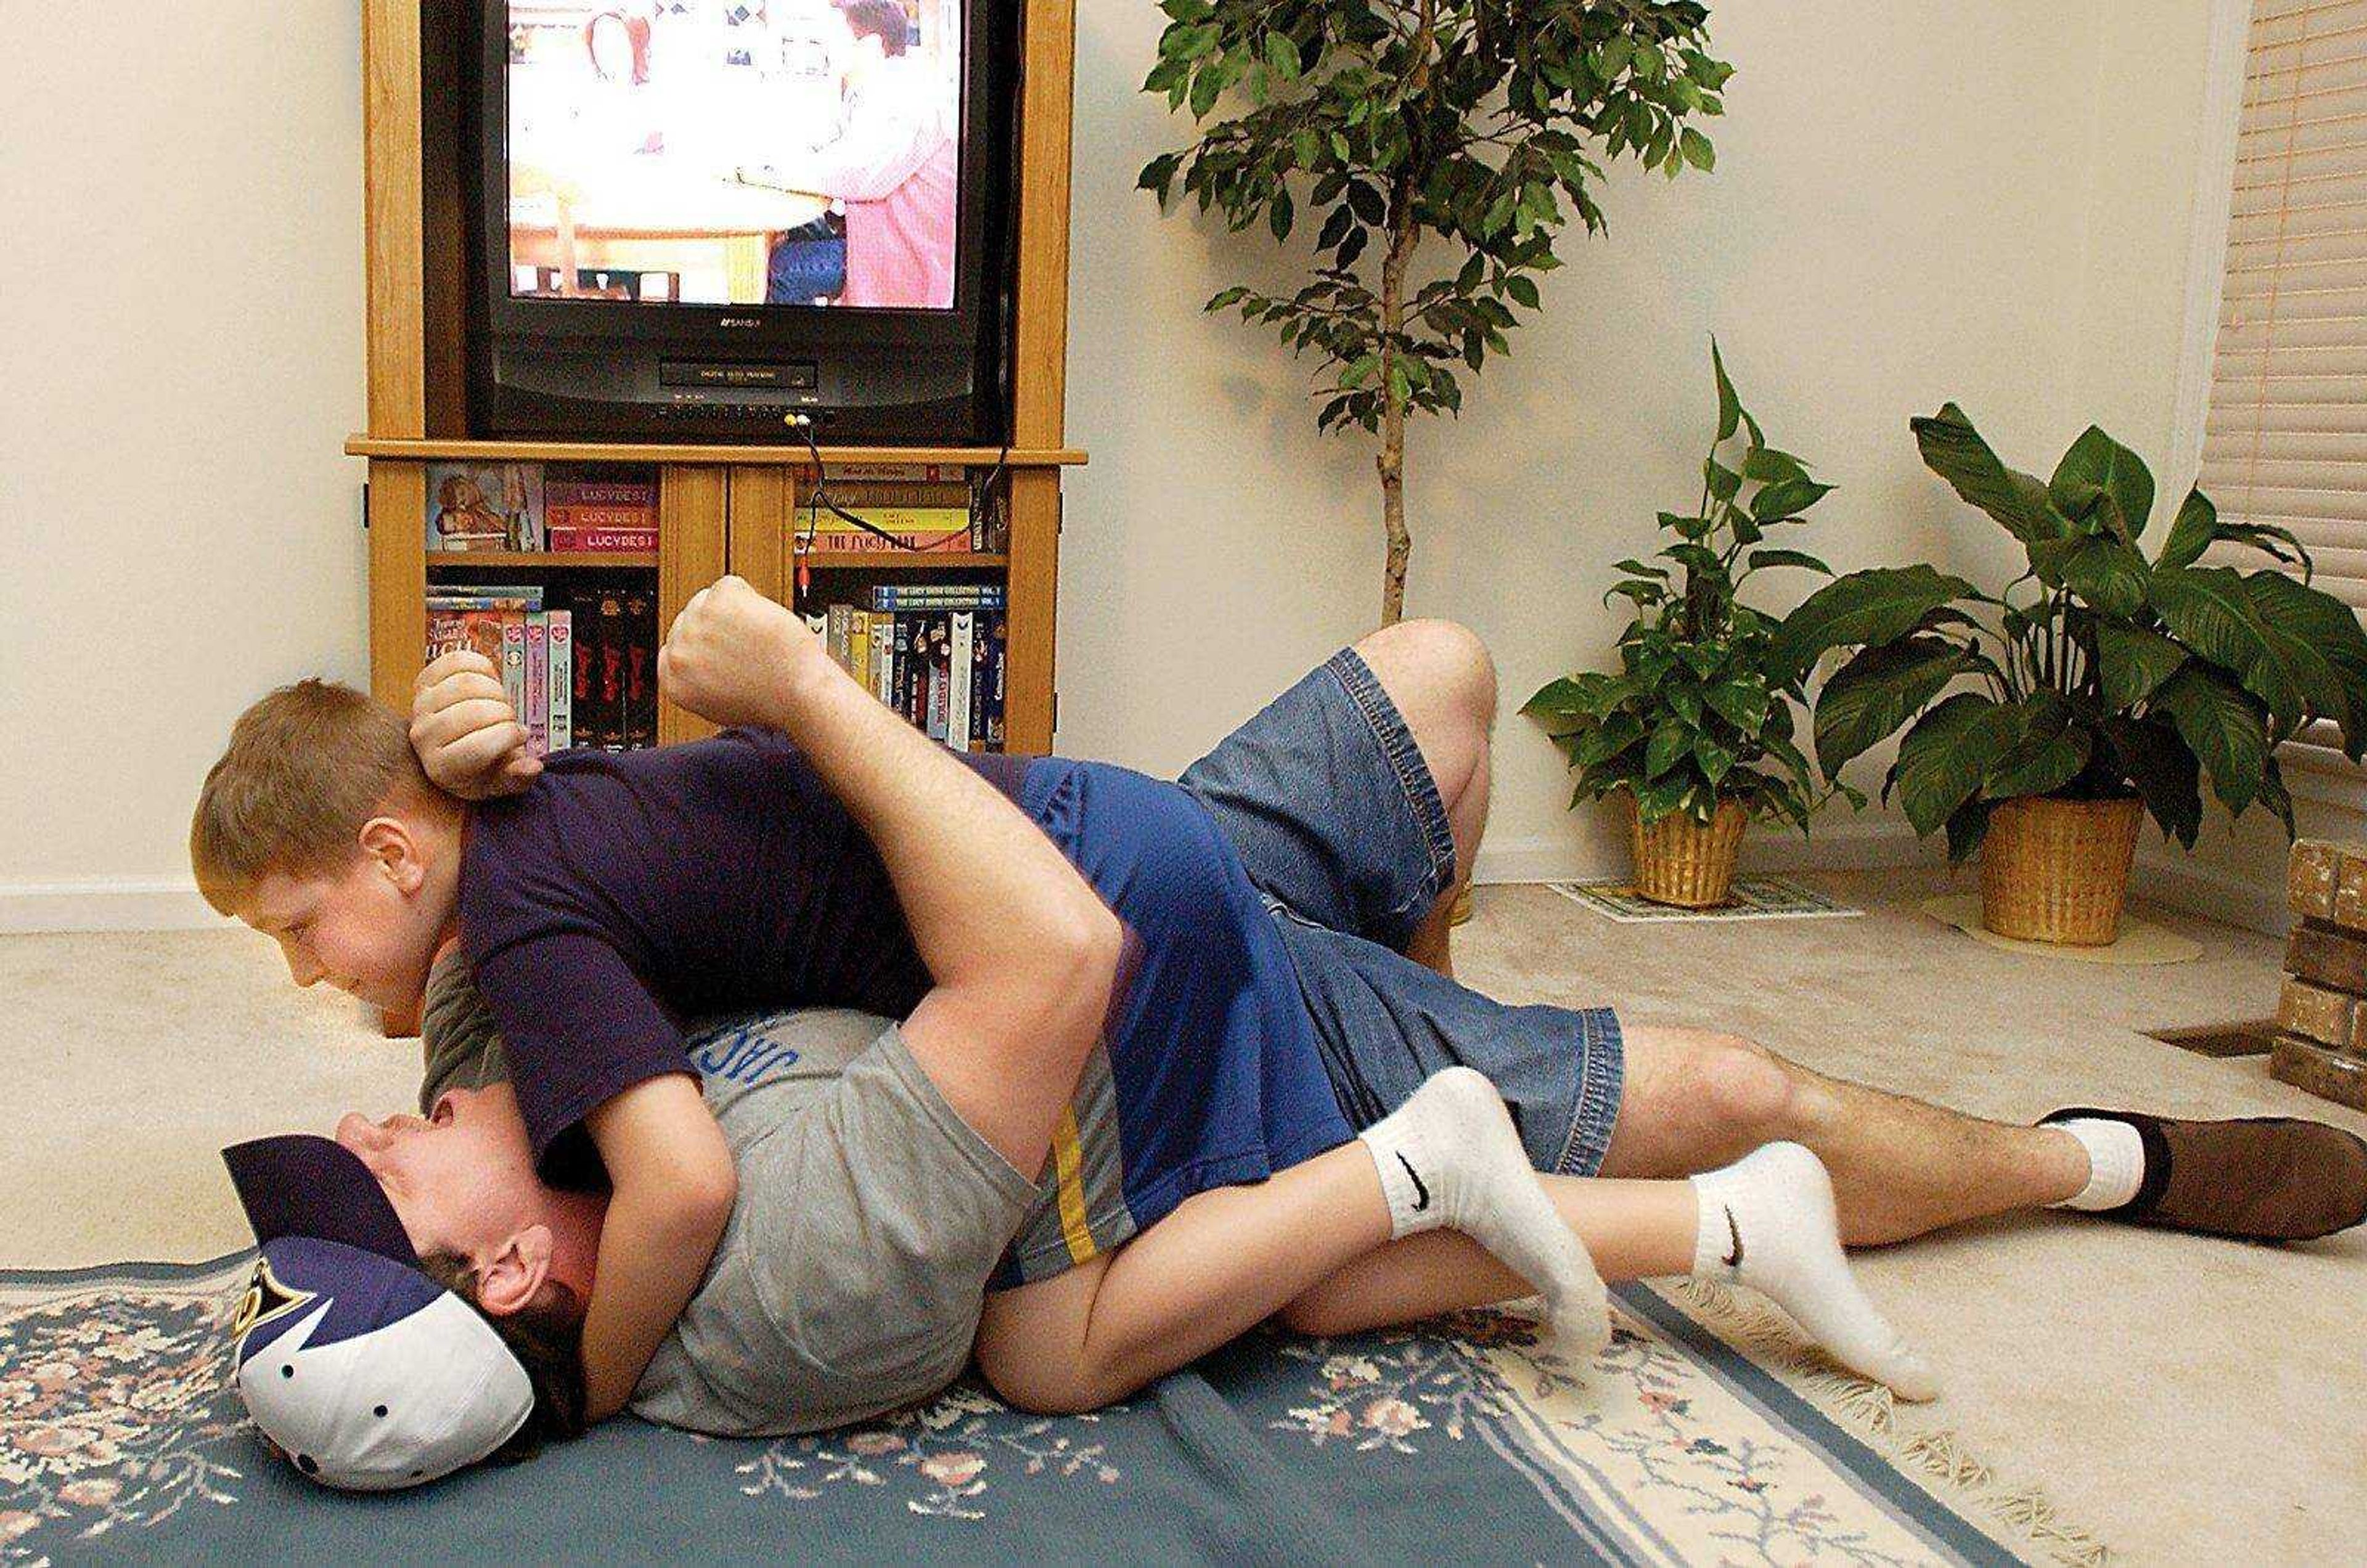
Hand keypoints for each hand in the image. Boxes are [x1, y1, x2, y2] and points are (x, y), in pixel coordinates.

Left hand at [411, 650, 541, 799]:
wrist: (448, 748)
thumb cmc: (478, 768)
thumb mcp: (501, 783)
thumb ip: (518, 777)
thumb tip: (533, 766)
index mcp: (443, 768)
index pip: (479, 747)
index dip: (509, 736)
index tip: (522, 735)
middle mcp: (424, 737)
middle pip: (473, 712)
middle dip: (504, 712)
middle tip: (510, 719)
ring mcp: (421, 706)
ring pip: (466, 683)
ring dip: (495, 689)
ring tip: (499, 702)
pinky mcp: (424, 680)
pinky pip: (456, 661)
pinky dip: (481, 666)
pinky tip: (489, 681)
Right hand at [658, 576, 824, 729]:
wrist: (798, 692)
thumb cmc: (773, 701)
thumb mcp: (718, 704)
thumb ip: (698, 678)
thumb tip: (702, 656)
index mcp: (674, 681)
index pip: (673, 647)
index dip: (701, 643)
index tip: (718, 645)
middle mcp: (679, 653)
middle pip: (690, 619)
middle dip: (717, 625)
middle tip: (746, 642)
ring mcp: (696, 624)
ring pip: (709, 599)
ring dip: (734, 610)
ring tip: (756, 635)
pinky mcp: (719, 600)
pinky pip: (731, 586)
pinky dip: (751, 597)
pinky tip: (762, 621)